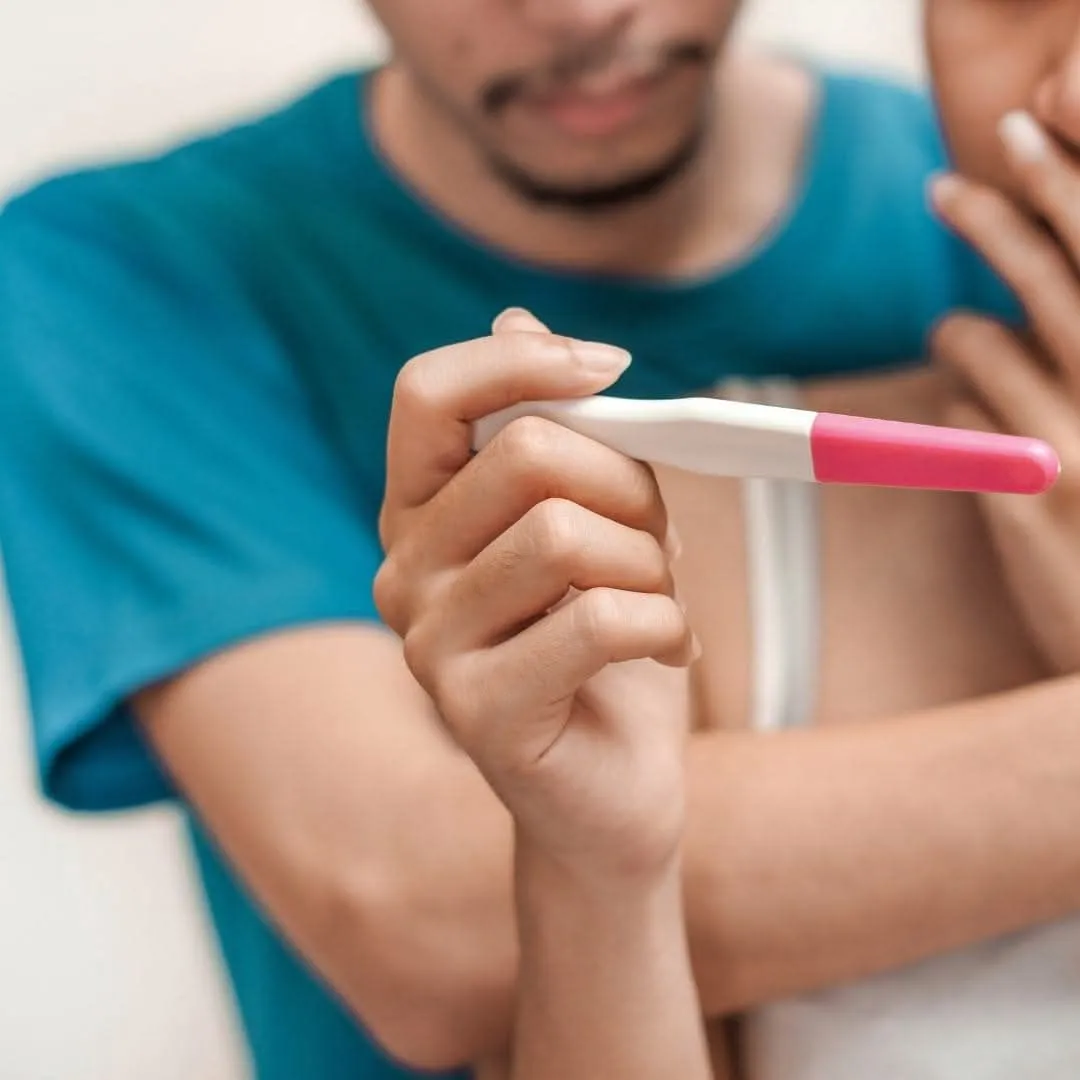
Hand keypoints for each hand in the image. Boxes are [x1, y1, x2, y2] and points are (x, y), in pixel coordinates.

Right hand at [375, 309, 696, 881]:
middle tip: (659, 539)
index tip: (612, 371)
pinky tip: (667, 652)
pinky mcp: (478, 712)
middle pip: (525, 455)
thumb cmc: (607, 645)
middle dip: (630, 482)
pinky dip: (665, 626)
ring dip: (651, 564)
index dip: (521, 362)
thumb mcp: (596, 521)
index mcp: (422, 514)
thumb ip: (555, 431)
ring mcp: (429, 646)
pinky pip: (599, 619)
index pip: (428, 394)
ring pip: (566, 534)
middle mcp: (403, 572)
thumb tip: (516, 316)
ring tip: (660, 603)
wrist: (616, 791)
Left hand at [931, 112, 1079, 674]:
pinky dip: (962, 406)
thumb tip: (1025, 313)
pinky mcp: (1017, 505)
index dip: (1070, 184)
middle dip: (999, 216)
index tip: (1028, 128)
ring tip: (955, 335)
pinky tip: (979, 425)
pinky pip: (961, 422)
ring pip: (987, 346)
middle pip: (1055, 280)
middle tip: (947, 183)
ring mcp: (1072, 453)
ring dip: (961, 333)